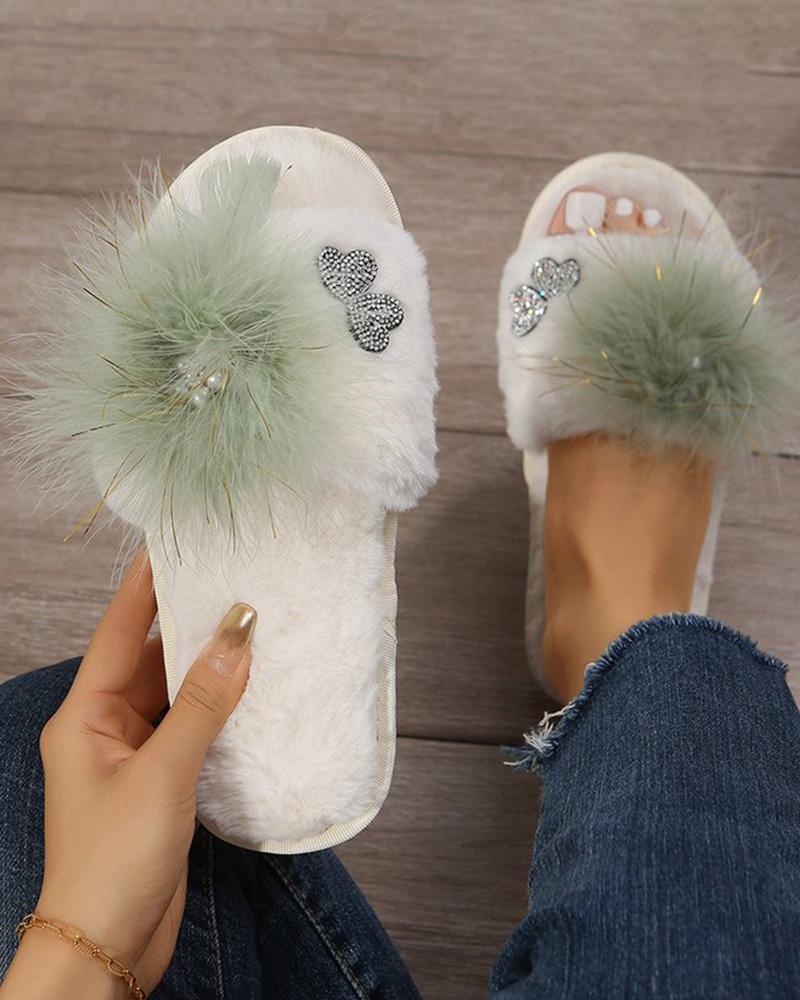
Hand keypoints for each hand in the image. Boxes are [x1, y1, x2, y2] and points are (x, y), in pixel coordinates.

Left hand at [2, 551, 254, 995]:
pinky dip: (217, 708)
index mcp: (85, 716)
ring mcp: (132, 756)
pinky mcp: (159, 782)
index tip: (171, 541)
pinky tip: (250, 692)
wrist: (108, 946)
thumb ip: (202, 703)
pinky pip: (189, 727)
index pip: (118, 630)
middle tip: (233, 582)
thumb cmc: (114, 861)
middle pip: (151, 658)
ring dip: (209, 669)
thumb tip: (238, 635)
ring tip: (252, 629)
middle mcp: (104, 728)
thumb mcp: (162, 773)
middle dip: (190, 625)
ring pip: (174, 693)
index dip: (145, 584)